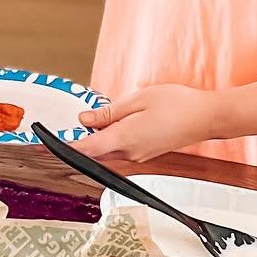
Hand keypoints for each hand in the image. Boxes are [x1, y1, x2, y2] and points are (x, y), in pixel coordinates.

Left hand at [76, 85, 215, 162]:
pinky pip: (122, 149)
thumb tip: (84, 120)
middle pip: (96, 152)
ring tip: (104, 117)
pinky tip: (122, 122)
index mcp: (125, 138)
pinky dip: (115, 138)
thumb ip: (108, 112)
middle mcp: (130, 153)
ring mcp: (140, 156)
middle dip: (84, 139)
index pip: (87, 149)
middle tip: (78, 121)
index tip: (50, 143)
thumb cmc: (178, 104)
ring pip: (109, 151)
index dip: (67, 147)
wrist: (207, 117)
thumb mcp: (138, 99)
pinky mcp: (147, 154)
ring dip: (101, 138)